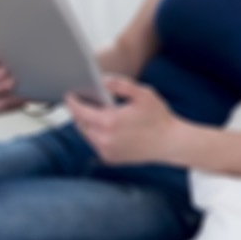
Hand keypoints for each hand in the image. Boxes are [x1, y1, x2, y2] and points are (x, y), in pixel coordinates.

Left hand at [65, 76, 180, 163]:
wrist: (170, 143)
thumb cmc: (159, 117)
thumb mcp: (143, 94)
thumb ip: (121, 84)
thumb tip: (102, 80)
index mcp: (109, 122)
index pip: (80, 111)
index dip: (72, 102)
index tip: (69, 95)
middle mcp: (104, 139)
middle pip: (81, 123)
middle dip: (81, 113)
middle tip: (86, 102)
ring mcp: (106, 151)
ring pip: (88, 135)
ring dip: (89, 124)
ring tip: (97, 113)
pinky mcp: (111, 159)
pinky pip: (97, 145)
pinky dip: (98, 135)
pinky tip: (109, 128)